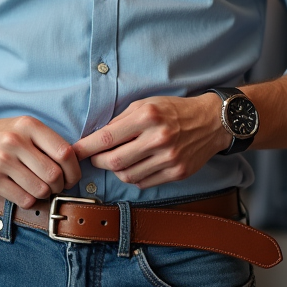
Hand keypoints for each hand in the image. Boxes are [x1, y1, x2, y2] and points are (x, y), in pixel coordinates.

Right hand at [0, 114, 81, 208]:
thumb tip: (75, 163)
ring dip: (43, 194)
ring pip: (40, 189)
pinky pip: (23, 199)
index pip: (64, 152)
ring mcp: (2, 160)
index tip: (71, 177)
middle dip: (59, 186)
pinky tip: (22, 192)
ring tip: (37, 188)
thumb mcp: (20, 127)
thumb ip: (45, 141)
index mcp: (28, 125)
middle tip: (55, 187)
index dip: (73, 170)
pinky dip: (28, 200)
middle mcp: (15, 141)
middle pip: (54, 175)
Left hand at [71, 94, 229, 188]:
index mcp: (147, 116)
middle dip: (98, 162)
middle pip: (114, 161)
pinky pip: (144, 183)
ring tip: (117, 160)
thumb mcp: (145, 104)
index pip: (107, 137)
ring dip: (116, 171)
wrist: (211, 122)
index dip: (87, 147)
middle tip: (94, 158)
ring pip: (128, 175)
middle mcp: (158, 138)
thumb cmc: (173, 110)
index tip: (74, 152)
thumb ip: (121, 120)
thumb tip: (96, 138)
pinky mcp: (178, 173)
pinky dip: (134, 177)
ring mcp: (169, 158)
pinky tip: (135, 166)